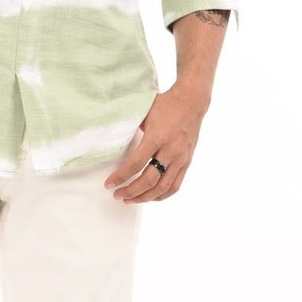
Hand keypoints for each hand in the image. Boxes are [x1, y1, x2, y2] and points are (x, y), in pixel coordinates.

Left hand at [103, 84, 208, 202]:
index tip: (109, 184)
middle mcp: (170, 150)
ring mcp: (180, 158)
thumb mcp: (144, 112)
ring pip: (162, 187)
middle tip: (117, 195)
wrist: (192, 101)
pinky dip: (162, 195)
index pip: (136, 163)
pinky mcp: (187, 162)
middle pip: (149, 180)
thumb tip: (112, 139)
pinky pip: (175, 185)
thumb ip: (131, 128)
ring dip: (145, 197)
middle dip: (131, 191)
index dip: (121, 176)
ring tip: (130, 199)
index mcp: (157, 137)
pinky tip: (150, 196)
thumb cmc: (166, 105)